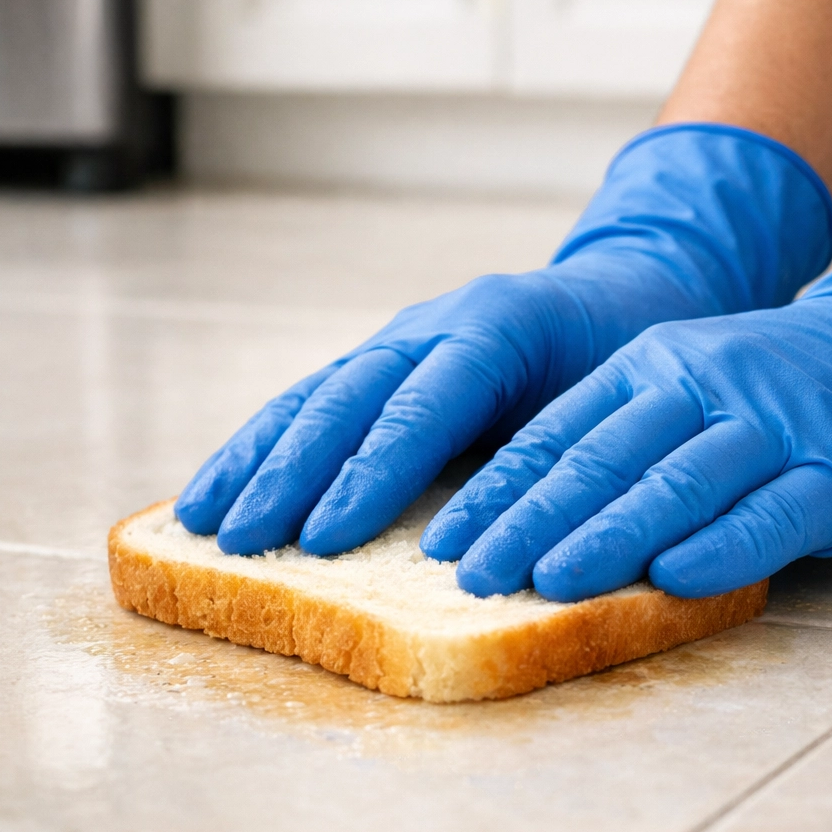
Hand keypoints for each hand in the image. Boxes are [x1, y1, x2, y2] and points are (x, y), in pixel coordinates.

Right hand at [174, 125, 831, 555]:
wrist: (621, 288)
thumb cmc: (628, 352)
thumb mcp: (618, 391)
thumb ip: (562, 448)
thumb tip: (507, 542)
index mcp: (496, 329)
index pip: (422, 408)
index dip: (370, 473)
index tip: (323, 536)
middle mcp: (435, 327)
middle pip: (349, 398)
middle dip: (290, 471)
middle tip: (239, 538)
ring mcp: (403, 338)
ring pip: (316, 395)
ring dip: (256, 456)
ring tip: (202, 517)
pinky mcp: (388, 360)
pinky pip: (318, 398)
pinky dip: (269, 442)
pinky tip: (231, 480)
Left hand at [422, 202, 831, 599]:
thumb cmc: (762, 391)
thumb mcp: (677, 386)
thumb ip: (613, 436)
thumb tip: (521, 517)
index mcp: (649, 366)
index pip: (558, 435)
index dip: (498, 492)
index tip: (448, 544)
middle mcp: (703, 387)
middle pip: (605, 459)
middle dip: (532, 520)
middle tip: (475, 576)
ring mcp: (773, 427)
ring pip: (679, 482)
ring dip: (611, 534)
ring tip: (550, 581)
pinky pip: (773, 513)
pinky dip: (722, 547)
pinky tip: (675, 579)